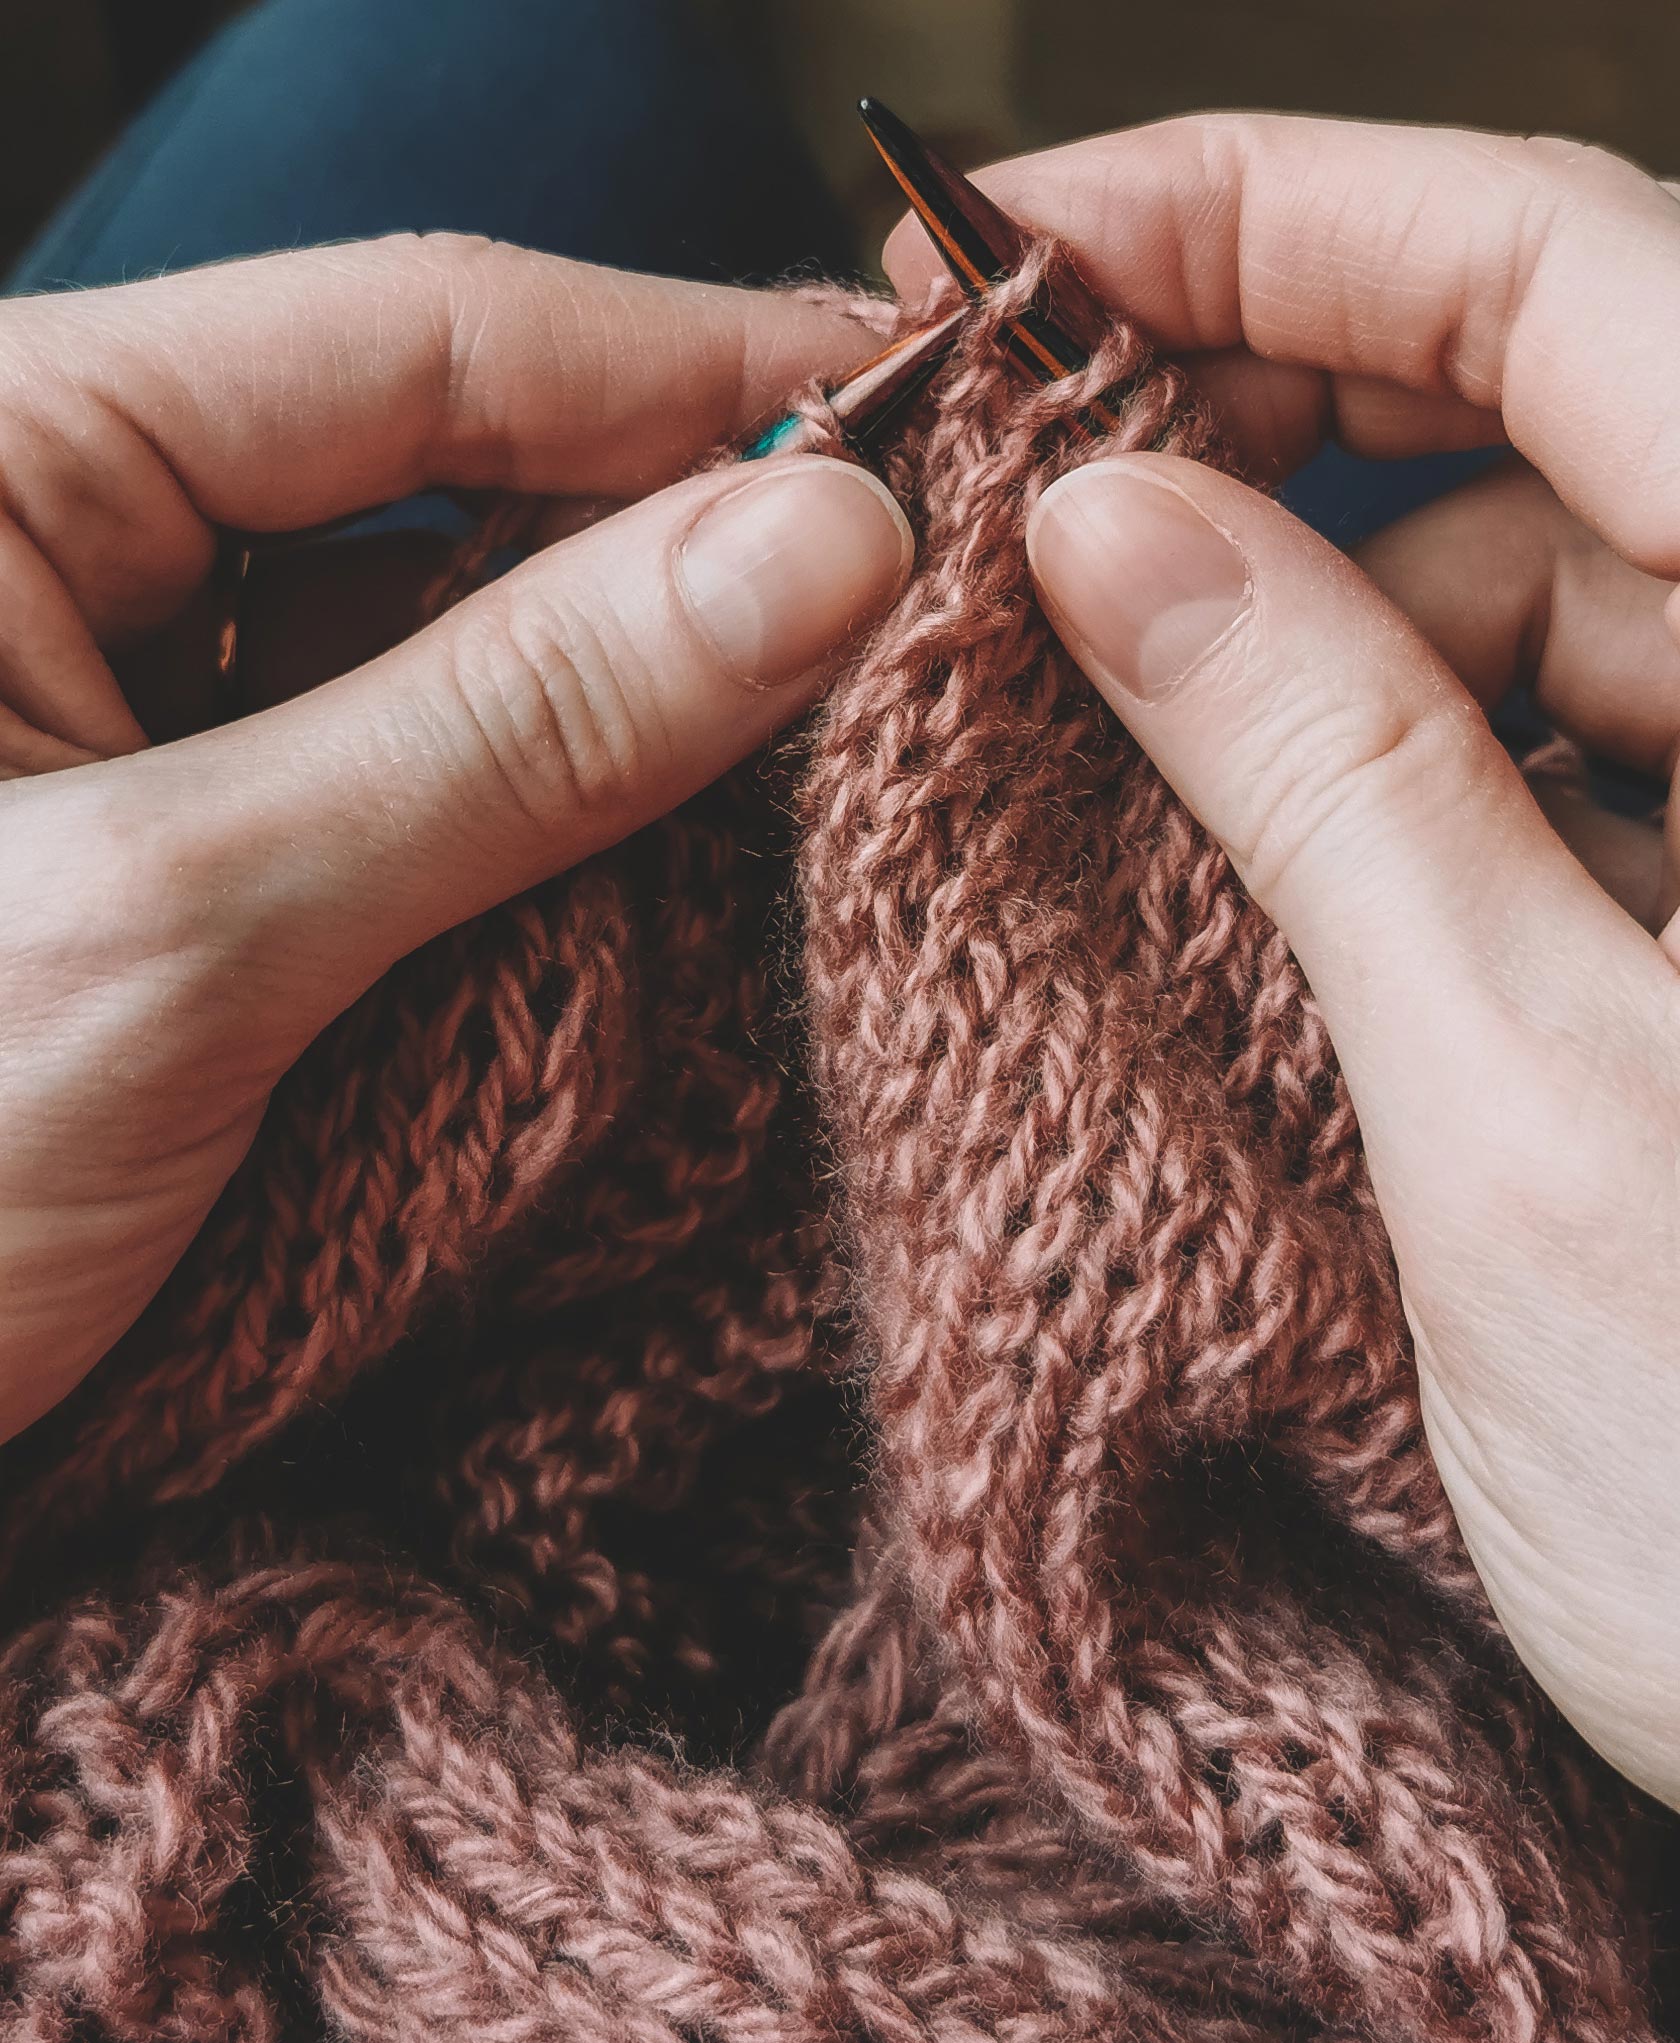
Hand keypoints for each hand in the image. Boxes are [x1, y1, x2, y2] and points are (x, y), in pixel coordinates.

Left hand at [0, 237, 909, 1443]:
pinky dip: (573, 848)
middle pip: (454, 485)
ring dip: (647, 716)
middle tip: (921, 616)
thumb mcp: (185, 930)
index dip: (688, 369)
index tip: (917, 430)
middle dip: (686, 550)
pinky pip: (436, 810)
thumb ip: (508, 729)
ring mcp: (152, 725)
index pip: (412, 340)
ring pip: (463, 659)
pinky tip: (708, 868)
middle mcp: (72, 556)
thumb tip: (819, 545)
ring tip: (848, 752)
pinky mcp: (216, 876)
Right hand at [886, 116, 1679, 1804]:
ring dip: (1294, 641)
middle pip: (1535, 410)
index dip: (1265, 208)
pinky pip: (1542, 767)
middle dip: (1250, 433)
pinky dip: (1377, 782)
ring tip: (1083, 735)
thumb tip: (1105, 535)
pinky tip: (1233, 858)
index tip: (1007, 239)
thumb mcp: (1522, 1113)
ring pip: (1520, 601)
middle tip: (1001, 508)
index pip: (1562, 269)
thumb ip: (1322, 779)